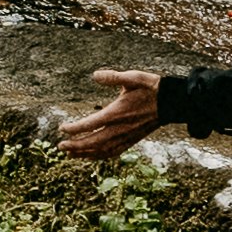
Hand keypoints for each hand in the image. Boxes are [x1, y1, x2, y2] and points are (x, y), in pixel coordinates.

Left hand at [48, 68, 163, 164]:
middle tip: (60, 145)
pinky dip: (99, 156)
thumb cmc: (150, 88)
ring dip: (84, 153)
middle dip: (75, 145)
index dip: (74, 128)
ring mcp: (126, 137)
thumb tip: (95, 75)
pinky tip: (90, 156)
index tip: (62, 128)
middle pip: (93, 142)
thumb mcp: (132, 77)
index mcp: (117, 113)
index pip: (90, 124)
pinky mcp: (131, 141)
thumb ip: (113, 77)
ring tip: (70, 153)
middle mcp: (120, 128)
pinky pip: (112, 152)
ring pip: (102, 150)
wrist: (171, 103)